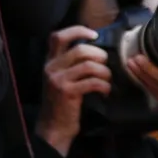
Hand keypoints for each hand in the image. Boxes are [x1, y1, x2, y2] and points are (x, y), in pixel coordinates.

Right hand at [37, 26, 111, 156]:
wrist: (53, 127)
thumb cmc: (61, 102)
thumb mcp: (60, 78)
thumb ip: (70, 64)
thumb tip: (95, 50)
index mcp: (49, 61)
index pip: (58, 36)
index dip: (77, 30)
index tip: (94, 34)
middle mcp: (51, 67)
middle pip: (79, 49)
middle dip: (98, 54)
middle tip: (106, 63)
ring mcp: (58, 79)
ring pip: (88, 65)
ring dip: (104, 72)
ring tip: (107, 79)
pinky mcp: (67, 92)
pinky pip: (92, 82)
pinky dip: (104, 85)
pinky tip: (105, 91)